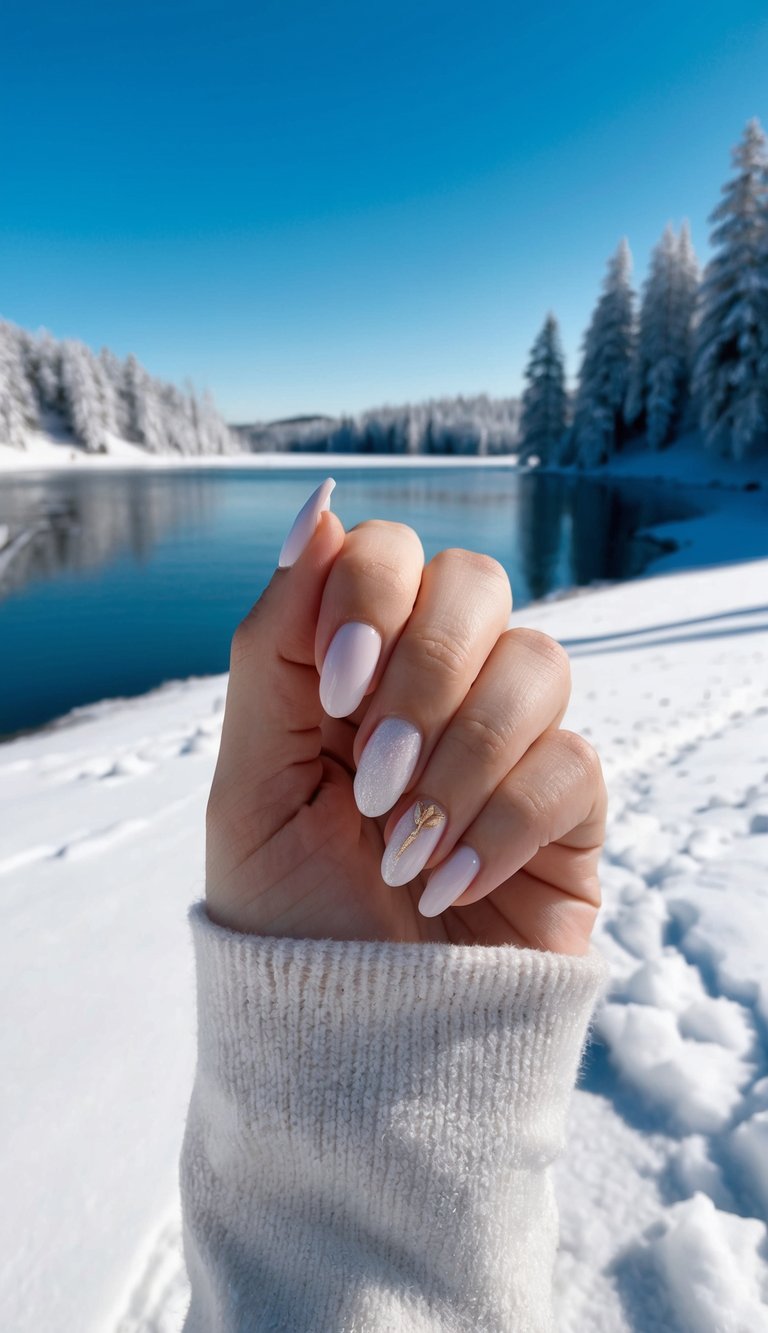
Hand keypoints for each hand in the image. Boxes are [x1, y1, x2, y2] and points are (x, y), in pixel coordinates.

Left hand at [205, 482, 605, 952]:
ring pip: (537, 664)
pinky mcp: (569, 813)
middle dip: (422, 671)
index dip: (369, 595)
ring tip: (403, 847)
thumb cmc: (290, 915)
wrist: (352, 1043)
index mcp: (356, 669)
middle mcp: (439, 690)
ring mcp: (511, 745)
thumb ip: (275, 644)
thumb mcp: (251, 780)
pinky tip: (449, 886)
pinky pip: (573, 765)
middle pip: (476, 580)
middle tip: (372, 770)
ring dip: (459, 757)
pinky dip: (501, 824)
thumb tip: (316, 506)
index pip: (389, 554)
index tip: (332, 691)